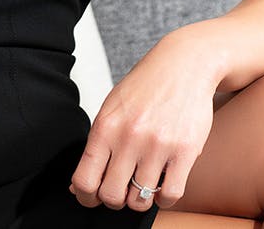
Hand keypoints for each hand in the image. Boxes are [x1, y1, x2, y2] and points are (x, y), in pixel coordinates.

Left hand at [68, 24, 223, 211]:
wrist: (184, 63)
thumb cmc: (146, 86)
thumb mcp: (112, 107)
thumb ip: (96, 146)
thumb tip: (78, 187)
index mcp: (105, 126)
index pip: (84, 180)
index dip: (85, 197)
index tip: (92, 197)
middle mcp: (129, 136)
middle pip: (111, 196)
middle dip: (114, 199)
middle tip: (122, 189)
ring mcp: (158, 145)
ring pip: (141, 200)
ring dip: (141, 198)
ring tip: (144, 183)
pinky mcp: (185, 151)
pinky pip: (170, 195)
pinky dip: (164, 198)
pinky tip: (163, 184)